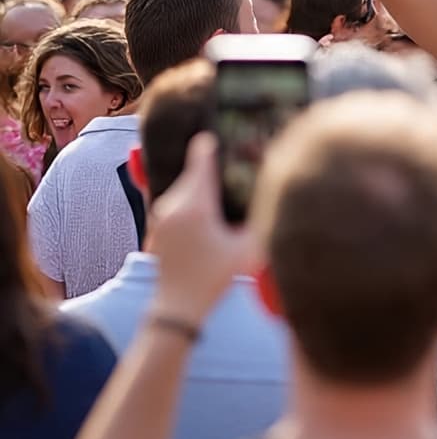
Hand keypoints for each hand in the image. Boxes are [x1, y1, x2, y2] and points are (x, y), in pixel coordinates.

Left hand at [148, 133, 260, 325]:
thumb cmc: (213, 279)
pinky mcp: (159, 228)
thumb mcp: (247, 251)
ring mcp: (163, 216)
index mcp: (195, 205)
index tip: (222, 128)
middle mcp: (174, 205)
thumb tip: (275, 196)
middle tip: (236, 161)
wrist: (176, 309)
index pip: (202, 159)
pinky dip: (195, 203)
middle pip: (197, 173)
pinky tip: (211, 215)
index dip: (212, 142)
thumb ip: (261, 220)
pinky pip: (179, 204)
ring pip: (188, 189)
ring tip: (226, 187)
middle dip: (215, 167)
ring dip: (205, 187)